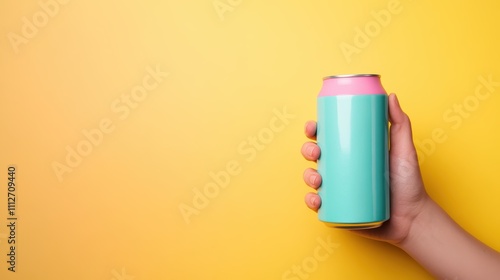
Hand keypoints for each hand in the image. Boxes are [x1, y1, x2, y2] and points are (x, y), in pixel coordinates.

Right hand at [301, 94, 430, 244]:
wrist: (413, 218)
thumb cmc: (409, 184)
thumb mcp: (404, 150)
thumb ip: (400, 123)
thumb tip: (390, 96)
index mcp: (352, 152)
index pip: (328, 137)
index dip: (314, 130)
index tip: (313, 127)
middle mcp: (342, 169)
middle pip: (316, 155)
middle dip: (307, 150)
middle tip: (316, 152)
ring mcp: (338, 189)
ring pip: (313, 178)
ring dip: (308, 175)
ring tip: (318, 179)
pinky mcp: (338, 209)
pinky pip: (318, 204)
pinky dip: (311, 201)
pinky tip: (315, 199)